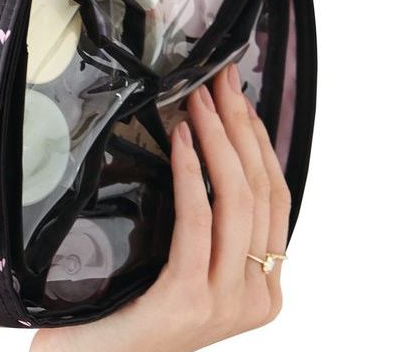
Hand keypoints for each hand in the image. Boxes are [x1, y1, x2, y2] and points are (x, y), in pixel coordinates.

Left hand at [32, 63, 290, 351]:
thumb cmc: (124, 318)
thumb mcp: (182, 272)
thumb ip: (206, 233)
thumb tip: (200, 151)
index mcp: (261, 290)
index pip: (274, 200)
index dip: (259, 142)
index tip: (239, 97)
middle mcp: (254, 298)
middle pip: (259, 193)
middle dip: (242, 127)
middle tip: (220, 80)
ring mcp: (226, 302)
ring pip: (237, 201)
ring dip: (219, 139)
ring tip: (199, 98)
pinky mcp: (188, 299)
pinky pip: (196, 221)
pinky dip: (189, 173)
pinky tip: (180, 139)